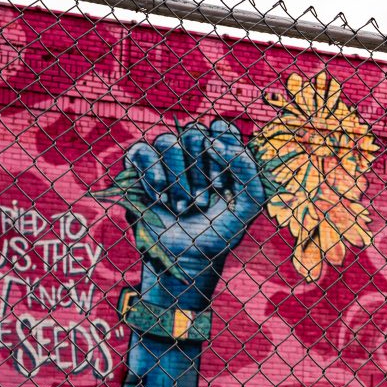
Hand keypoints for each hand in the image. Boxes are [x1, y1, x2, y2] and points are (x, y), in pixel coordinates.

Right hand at [95, 119, 264, 309]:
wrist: (185, 259)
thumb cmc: (219, 233)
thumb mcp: (248, 205)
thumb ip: (247, 169)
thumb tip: (214, 141)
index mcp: (220, 155)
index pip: (222, 128)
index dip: (224, 149)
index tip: (223, 184)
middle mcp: (192, 152)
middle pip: (193, 132)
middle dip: (199, 171)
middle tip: (203, 203)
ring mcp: (164, 159)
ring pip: (167, 141)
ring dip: (177, 180)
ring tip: (182, 209)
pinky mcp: (138, 169)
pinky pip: (142, 152)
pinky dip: (152, 175)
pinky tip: (160, 199)